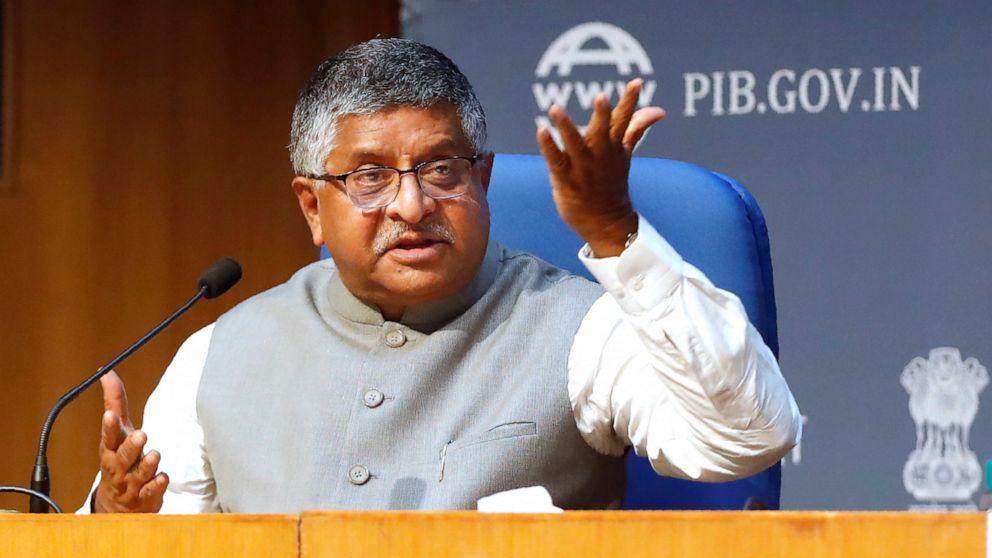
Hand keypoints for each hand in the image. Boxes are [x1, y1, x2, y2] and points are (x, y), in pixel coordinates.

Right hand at [93, 370, 167, 512]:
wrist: (118, 505)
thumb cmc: (119, 459)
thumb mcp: (116, 432)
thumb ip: (115, 403)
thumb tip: (107, 373)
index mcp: (111, 449)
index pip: (108, 437)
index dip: (109, 427)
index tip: (110, 415)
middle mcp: (119, 466)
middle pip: (123, 456)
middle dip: (131, 446)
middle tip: (141, 434)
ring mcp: (133, 483)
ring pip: (140, 473)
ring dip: (147, 465)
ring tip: (155, 454)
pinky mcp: (147, 496)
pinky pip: (152, 491)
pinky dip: (157, 485)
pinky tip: (163, 477)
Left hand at [536, 79, 665, 256]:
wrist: (606, 222)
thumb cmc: (612, 183)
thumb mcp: (625, 154)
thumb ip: (637, 129)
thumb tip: (659, 110)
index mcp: (615, 147)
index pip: (625, 121)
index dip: (630, 102)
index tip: (636, 83)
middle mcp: (600, 156)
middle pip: (602, 132)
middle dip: (602, 115)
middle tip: (601, 97)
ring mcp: (582, 168)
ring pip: (574, 143)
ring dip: (566, 126)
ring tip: (555, 108)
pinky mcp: (565, 179)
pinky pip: (555, 160)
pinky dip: (548, 145)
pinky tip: (541, 131)